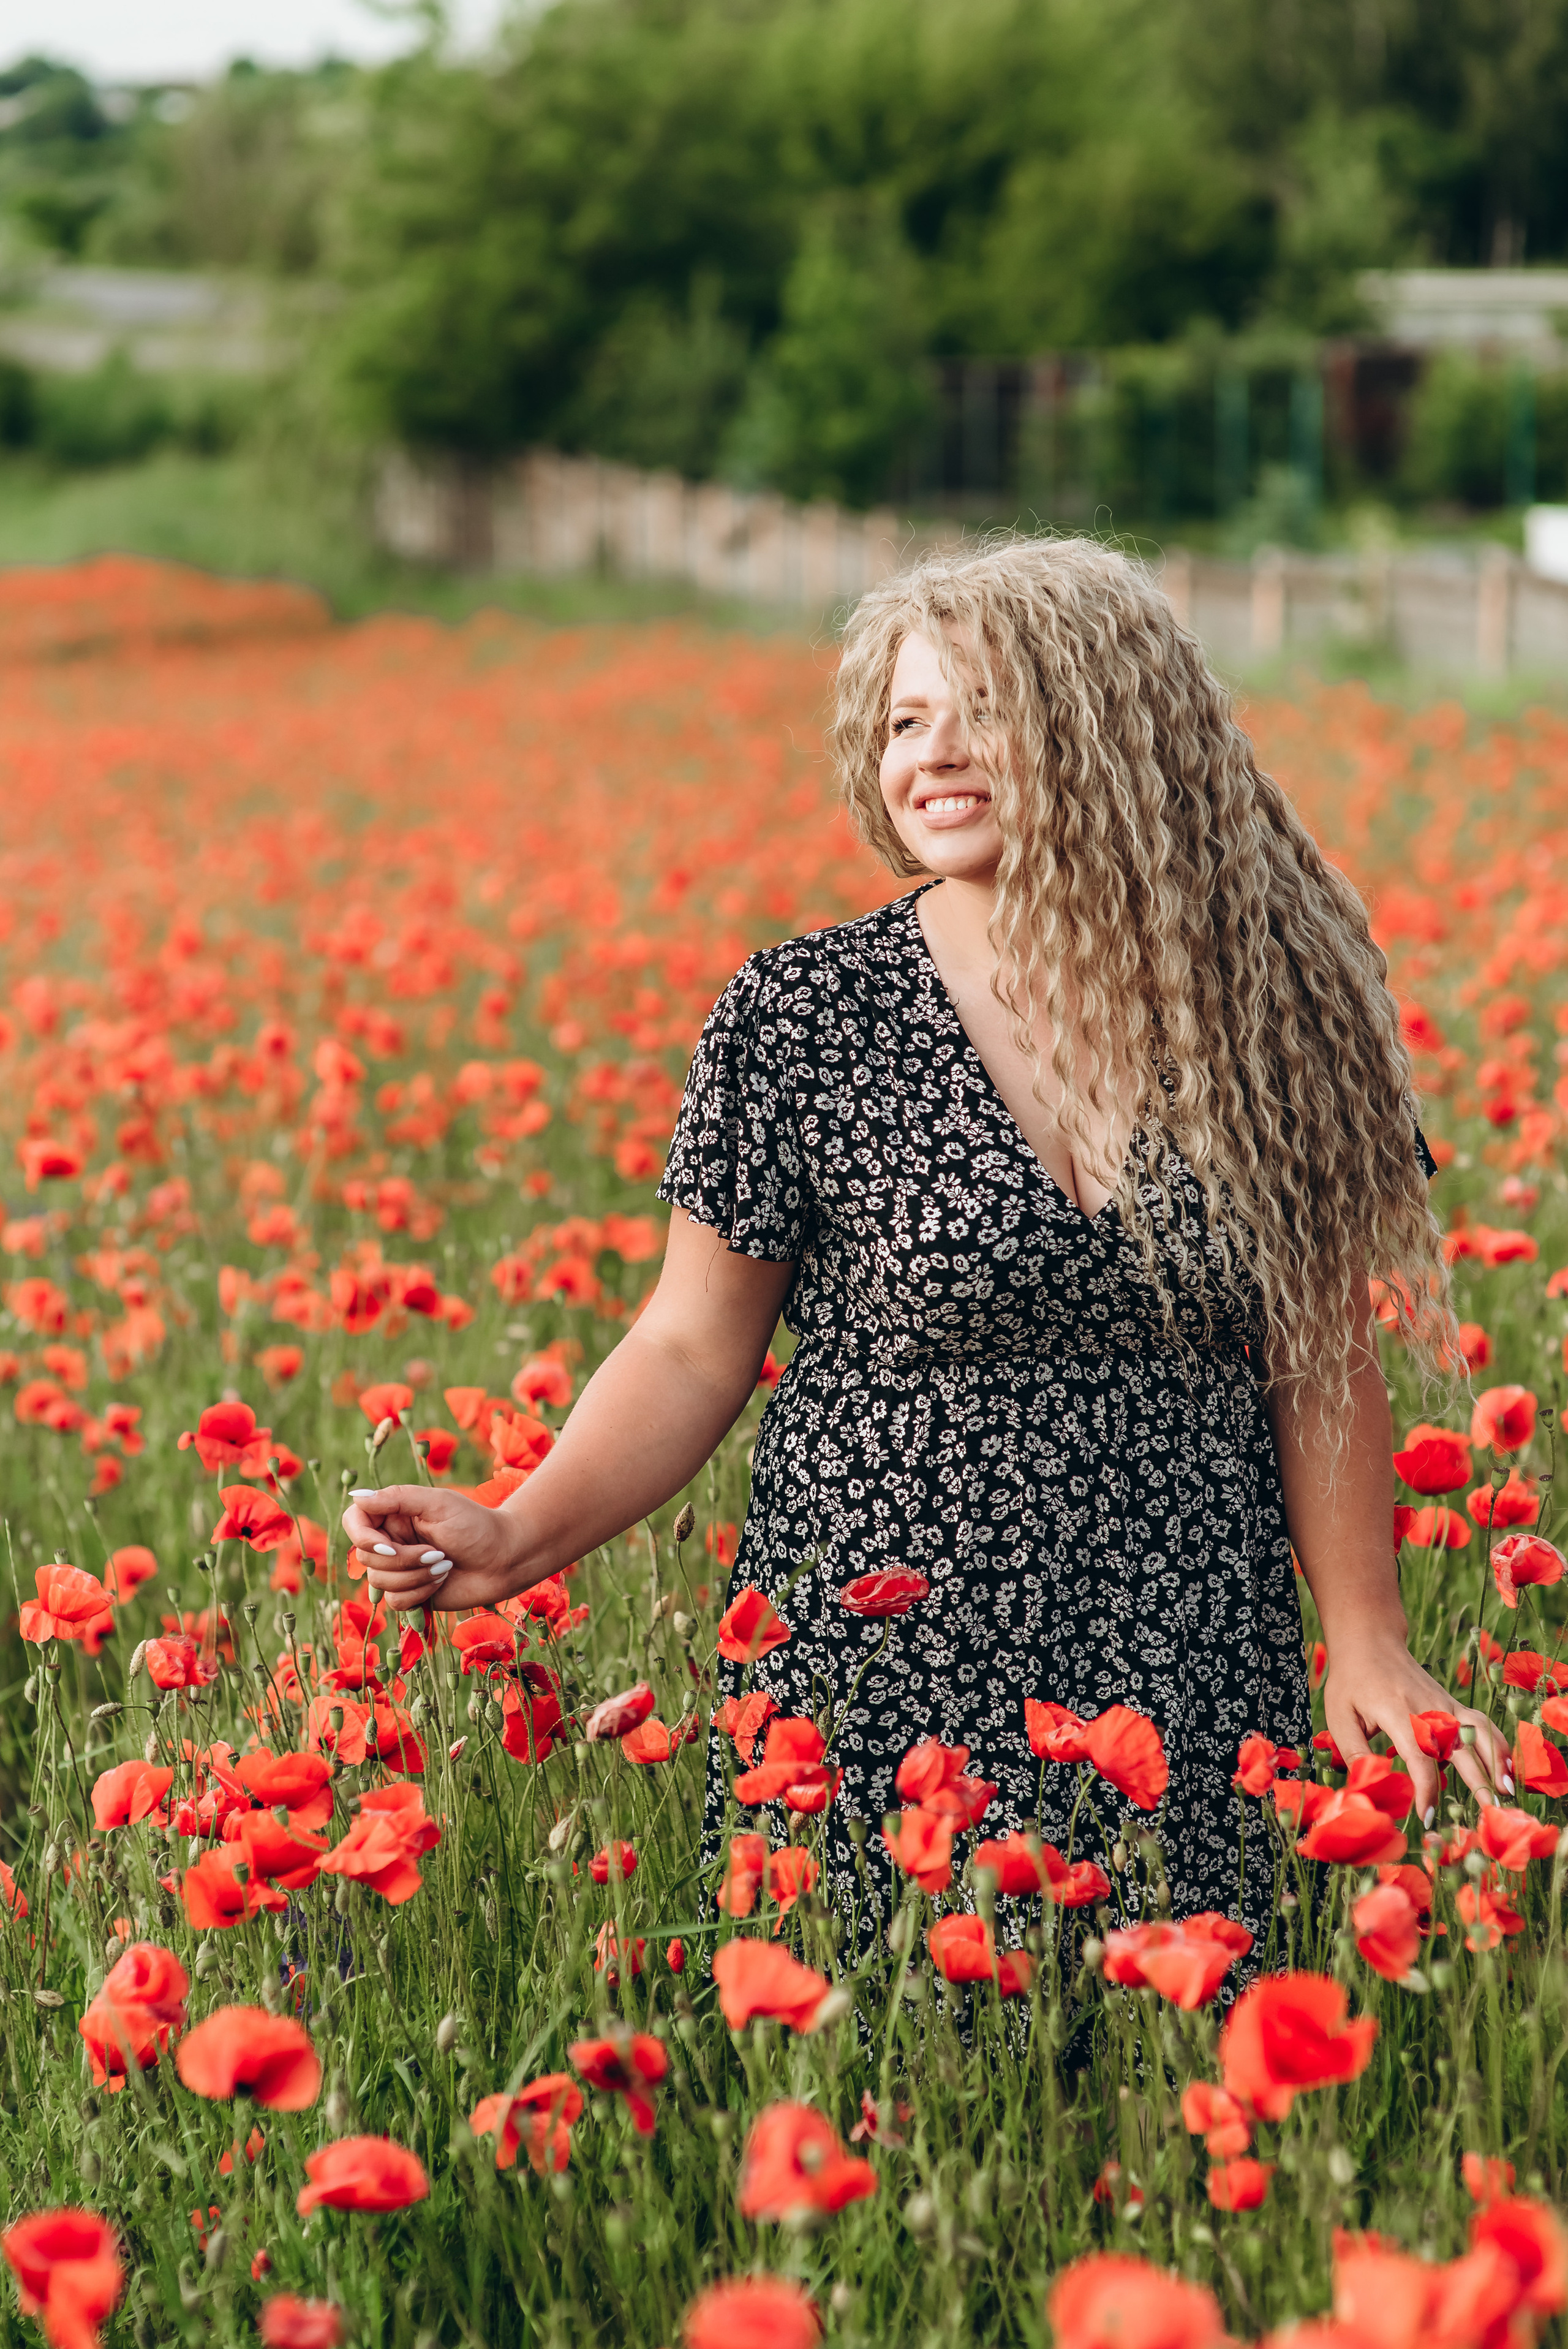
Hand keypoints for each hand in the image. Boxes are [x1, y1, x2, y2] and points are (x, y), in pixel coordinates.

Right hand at [341, 1485, 528, 1613]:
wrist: (505, 1560)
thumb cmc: (476, 1525)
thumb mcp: (438, 1503)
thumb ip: (396, 1498)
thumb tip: (356, 1495)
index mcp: (395, 1514)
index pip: (354, 1521)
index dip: (363, 1538)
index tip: (388, 1547)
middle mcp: (392, 1541)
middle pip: (367, 1558)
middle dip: (404, 1561)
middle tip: (438, 1554)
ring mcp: (400, 1568)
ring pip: (379, 1583)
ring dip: (416, 1577)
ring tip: (445, 1566)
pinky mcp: (410, 1593)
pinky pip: (395, 1602)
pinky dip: (420, 1593)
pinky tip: (442, 1581)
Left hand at [1323, 1638, 1513, 1824]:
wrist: (1370, 1641)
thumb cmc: (1351, 1681)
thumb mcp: (1339, 1715)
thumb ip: (1354, 1752)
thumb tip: (1370, 1785)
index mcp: (1398, 1713)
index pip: (1420, 1757)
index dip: (1426, 1789)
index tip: (1427, 1816)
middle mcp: (1428, 1708)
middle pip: (1460, 1747)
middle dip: (1477, 1781)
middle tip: (1490, 1813)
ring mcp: (1445, 1703)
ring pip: (1479, 1732)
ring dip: (1496, 1760)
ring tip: (1507, 1791)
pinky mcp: (1452, 1703)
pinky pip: (1480, 1723)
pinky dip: (1497, 1743)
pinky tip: (1506, 1766)